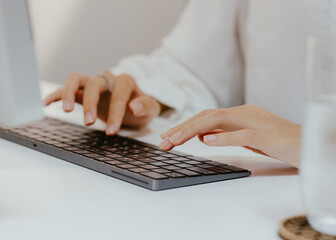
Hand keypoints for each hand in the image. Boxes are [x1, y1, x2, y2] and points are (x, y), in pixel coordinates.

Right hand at [44, 71, 160, 134]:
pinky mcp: (83, 91)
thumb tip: (134, 107)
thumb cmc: (142, 108)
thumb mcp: (151, 110)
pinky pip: (66, 88)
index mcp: (125, 81)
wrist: (135, 107)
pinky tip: (47, 103)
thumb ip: (146, 106)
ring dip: (69, 93)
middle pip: (94, 83)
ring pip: (76, 79)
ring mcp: (93, 84)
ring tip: (66, 110)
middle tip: (89, 122)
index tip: (112, 131)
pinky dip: (56, 93)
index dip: (115, 112)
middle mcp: (108, 79)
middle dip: (91, 103)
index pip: (118, 94)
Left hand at [159, 104, 300, 166]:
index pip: (207, 117)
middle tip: (163, 141)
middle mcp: (245, 113)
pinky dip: (225, 137)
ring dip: (193, 130)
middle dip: (182, 128)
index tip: (167, 137)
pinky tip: (208, 141)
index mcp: (241, 113)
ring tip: (175, 140)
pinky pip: (243, 134)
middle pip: (207, 116)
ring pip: (219, 120)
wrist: (311, 144)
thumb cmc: (281, 143)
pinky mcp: (268, 135)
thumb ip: (227, 134)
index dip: (184, 125)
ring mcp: (257, 121)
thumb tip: (204, 136)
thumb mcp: (249, 138)